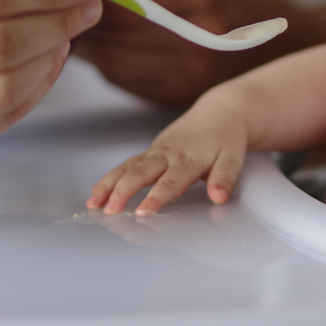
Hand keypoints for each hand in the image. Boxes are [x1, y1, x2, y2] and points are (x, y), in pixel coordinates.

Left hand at [71, 0, 287, 104]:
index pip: (132, 1)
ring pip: (116, 62)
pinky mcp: (179, 95)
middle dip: (82, 22)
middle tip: (57, 10)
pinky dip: (102, 63)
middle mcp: (205, 34)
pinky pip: (123, 81)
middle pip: (120, 35)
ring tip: (72, 28)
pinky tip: (98, 47)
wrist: (260, 37)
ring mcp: (195, 72)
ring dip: (86, 46)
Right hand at [86, 93, 249, 215]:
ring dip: (108, 184)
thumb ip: (224, 178)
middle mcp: (167, 154)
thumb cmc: (227, 139)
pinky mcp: (151, 151)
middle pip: (140, 173)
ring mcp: (156, 152)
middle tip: (108, 210)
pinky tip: (97, 191)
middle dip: (122, 191)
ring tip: (92, 203)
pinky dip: (111, 177)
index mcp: (187, 159)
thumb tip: (219, 197)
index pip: (170, 182)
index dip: (156, 197)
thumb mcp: (233, 159)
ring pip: (128, 167)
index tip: (141, 212)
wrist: (220, 112)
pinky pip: (127, 164)